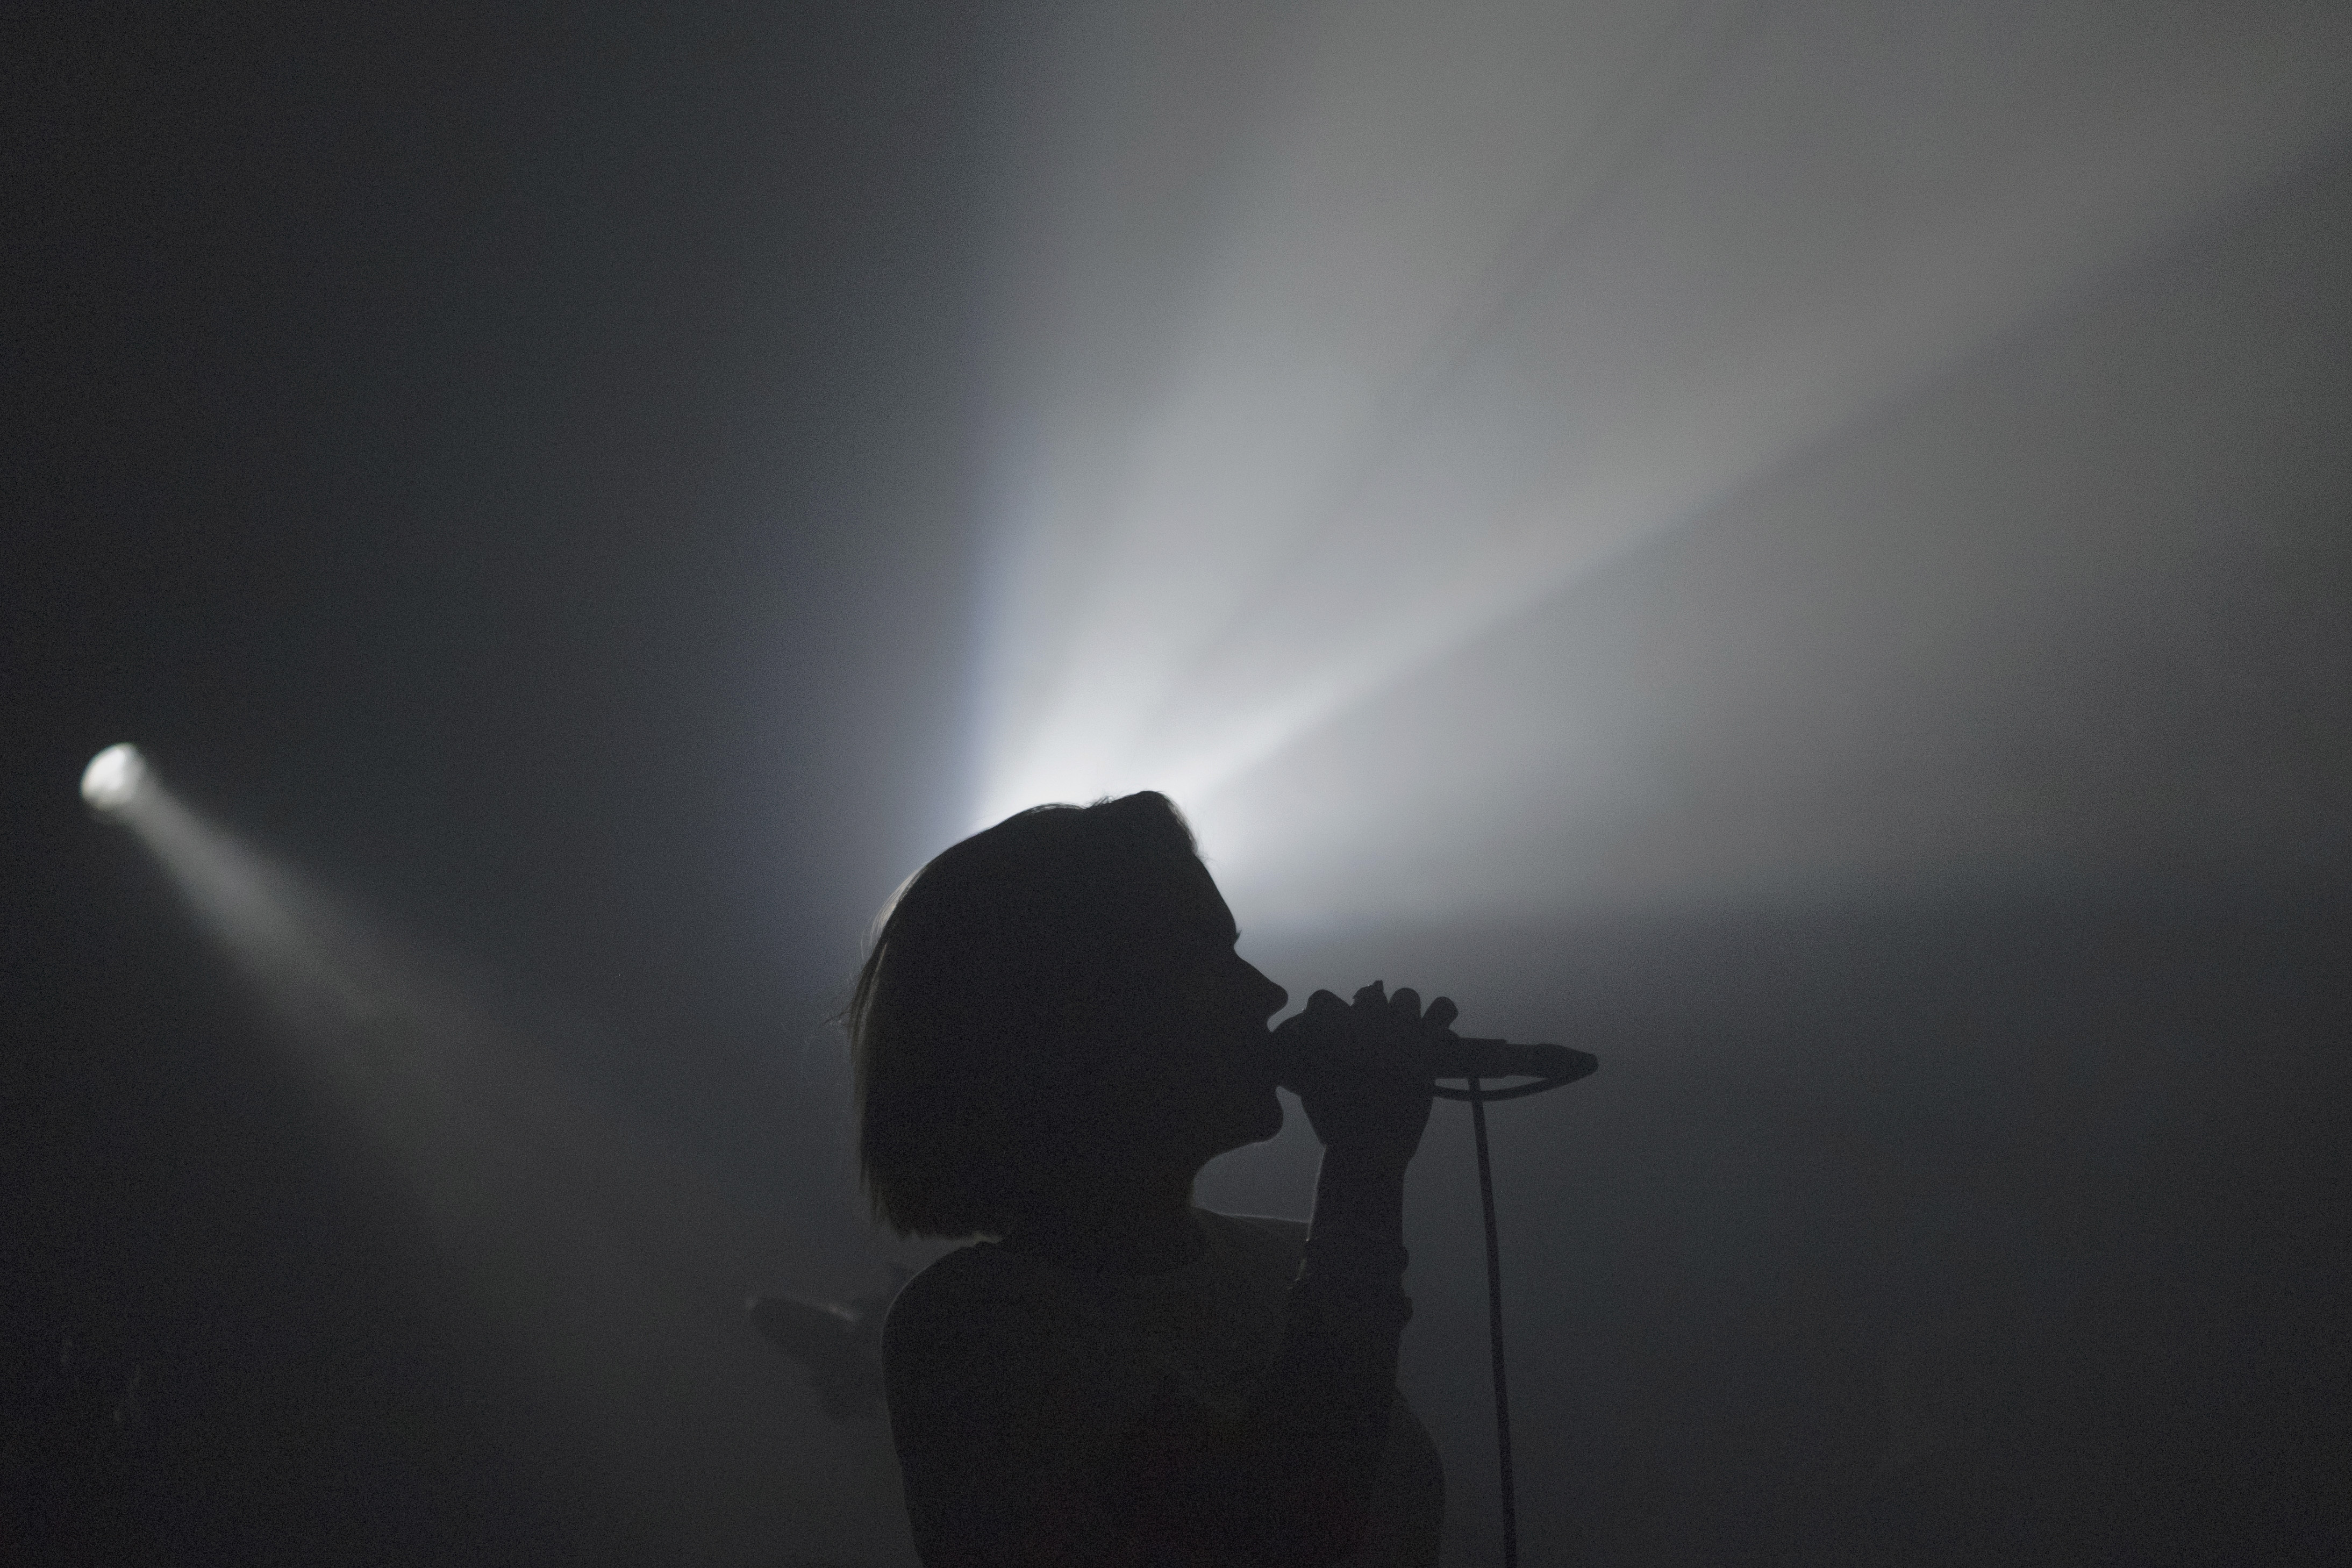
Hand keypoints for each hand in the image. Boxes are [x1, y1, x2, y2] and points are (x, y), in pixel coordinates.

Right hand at [1285, 982, 1456, 1167]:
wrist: (1368, 1146)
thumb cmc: (1333, 1122)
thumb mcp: (1306, 1087)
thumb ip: (1305, 1058)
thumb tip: (1302, 1038)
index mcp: (1334, 1027)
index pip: (1324, 998)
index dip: (1330, 1012)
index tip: (1338, 1026)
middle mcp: (1366, 1020)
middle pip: (1372, 995)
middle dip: (1373, 1012)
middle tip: (1377, 1037)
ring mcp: (1399, 1029)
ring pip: (1407, 996)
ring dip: (1405, 1012)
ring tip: (1406, 1033)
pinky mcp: (1427, 1043)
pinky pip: (1443, 1008)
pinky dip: (1441, 1014)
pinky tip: (1437, 1031)